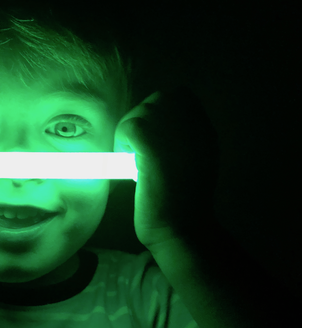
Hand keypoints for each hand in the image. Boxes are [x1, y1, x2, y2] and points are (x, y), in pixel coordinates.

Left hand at [113, 87, 218, 249]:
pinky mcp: (155, 150)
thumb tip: (147, 123)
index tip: (151, 140)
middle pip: (158, 100)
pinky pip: (128, 128)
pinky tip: (130, 165)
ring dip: (131, 134)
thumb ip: (177, 138)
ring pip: (140, 113)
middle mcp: (196, 128)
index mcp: (205, 131)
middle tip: (140, 151)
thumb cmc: (178, 204)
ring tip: (136, 161)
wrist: (181, 231)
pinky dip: (122, 144)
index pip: (178, 96)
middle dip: (142, 121)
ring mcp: (177, 137)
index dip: (158, 112)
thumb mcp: (188, 161)